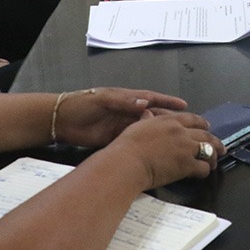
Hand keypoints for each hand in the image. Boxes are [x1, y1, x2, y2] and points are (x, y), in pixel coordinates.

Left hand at [53, 87, 187, 148]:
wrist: (62, 121)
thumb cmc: (83, 104)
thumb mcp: (104, 100)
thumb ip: (125, 101)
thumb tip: (147, 103)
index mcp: (127, 99)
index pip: (152, 99)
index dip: (168, 102)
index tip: (185, 106)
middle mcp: (129, 111)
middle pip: (154, 116)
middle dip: (170, 120)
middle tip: (188, 125)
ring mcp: (124, 126)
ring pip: (147, 129)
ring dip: (162, 133)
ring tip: (178, 139)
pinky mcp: (117, 138)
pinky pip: (136, 140)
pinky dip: (147, 144)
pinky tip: (158, 150)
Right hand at [107, 113, 224, 187]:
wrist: (128, 162)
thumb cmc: (127, 146)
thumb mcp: (136, 126)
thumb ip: (146, 120)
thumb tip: (147, 114)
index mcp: (168, 121)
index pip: (191, 119)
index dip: (202, 123)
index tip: (207, 126)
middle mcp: (181, 131)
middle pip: (205, 134)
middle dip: (214, 140)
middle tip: (220, 146)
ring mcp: (186, 147)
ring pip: (208, 149)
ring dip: (213, 156)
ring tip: (215, 162)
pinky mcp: (187, 164)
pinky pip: (202, 167)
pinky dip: (205, 170)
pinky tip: (204, 173)